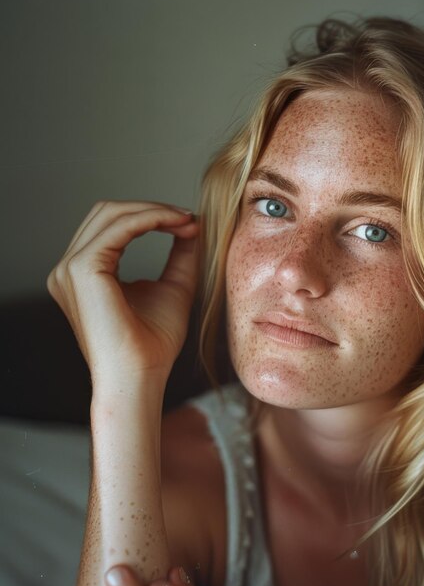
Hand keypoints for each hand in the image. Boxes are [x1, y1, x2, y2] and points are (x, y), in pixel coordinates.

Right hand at [47, 201, 199, 386]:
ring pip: (111, 214)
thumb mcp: (173, 288)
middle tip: (189, 219)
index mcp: (84, 273)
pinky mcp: (82, 270)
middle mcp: (69, 268)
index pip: (112, 225)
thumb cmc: (154, 344)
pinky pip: (119, 228)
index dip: (151, 215)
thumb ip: (180, 255)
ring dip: (154, 211)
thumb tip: (193, 224)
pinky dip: (151, 219)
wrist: (141, 376)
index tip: (189, 222)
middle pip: (107, 212)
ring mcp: (70, 268)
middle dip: (152, 208)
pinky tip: (177, 225)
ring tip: (187, 222)